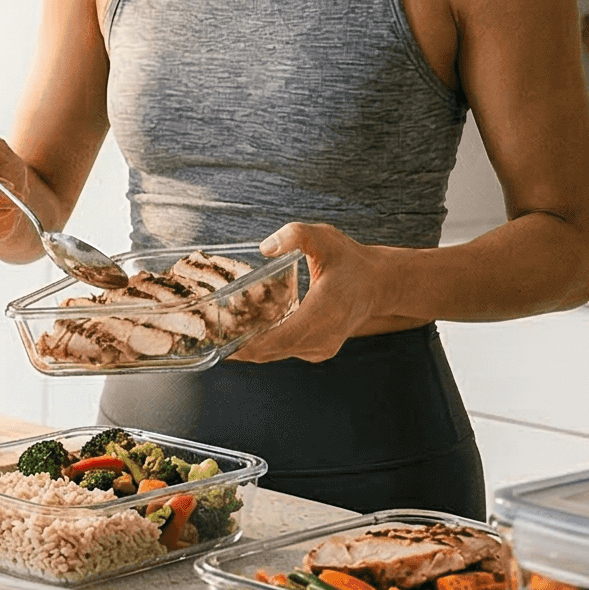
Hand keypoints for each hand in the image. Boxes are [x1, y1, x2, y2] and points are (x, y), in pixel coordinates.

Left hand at [230, 222, 390, 363]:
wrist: (378, 284)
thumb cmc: (349, 260)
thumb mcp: (324, 238)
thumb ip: (296, 235)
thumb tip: (265, 247)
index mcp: (325, 311)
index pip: (282, 337)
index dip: (250, 343)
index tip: (223, 342)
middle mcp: (323, 337)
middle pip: (272, 351)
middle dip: (240, 346)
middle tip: (209, 333)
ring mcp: (321, 348)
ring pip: (276, 354)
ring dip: (249, 347)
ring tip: (220, 332)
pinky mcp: (318, 351)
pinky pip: (284, 352)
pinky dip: (264, 345)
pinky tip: (244, 331)